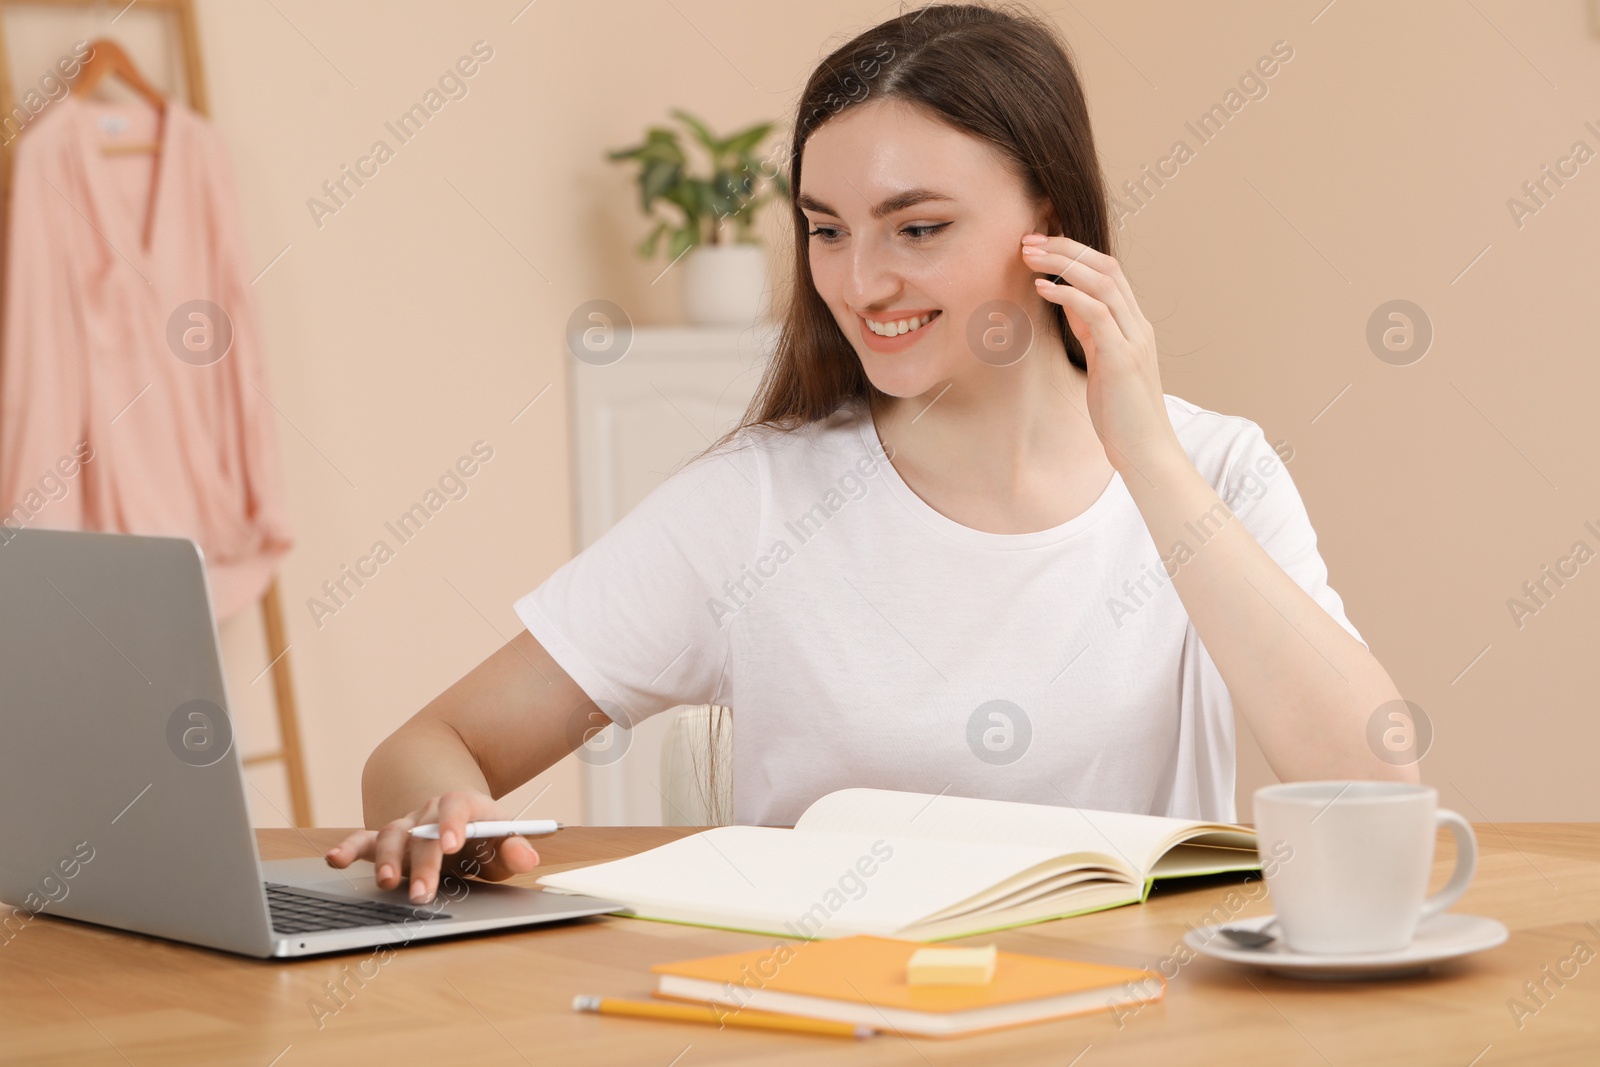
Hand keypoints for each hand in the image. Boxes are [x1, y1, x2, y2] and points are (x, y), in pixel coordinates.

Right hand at [324, 790, 540, 903]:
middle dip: (423, 863)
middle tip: (424, 894)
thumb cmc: (483, 837)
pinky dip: (348, 848)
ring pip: (391, 835)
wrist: (457, 817)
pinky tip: (335, 859)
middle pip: (422, 833)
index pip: (457, 808)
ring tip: (387, 883)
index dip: (454, 824)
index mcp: (462, 806)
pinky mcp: (385, 841)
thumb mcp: (504, 842)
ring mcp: (405, 825)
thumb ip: (514, 849)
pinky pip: (363, 841)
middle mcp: (429, 813)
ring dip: (387, 859)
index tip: (453, 843)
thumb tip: (526, 856)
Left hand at [1021, 233, 1181, 473]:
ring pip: (1103, 282)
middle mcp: (1138, 326)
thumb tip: (1068, 302)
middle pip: (1105, 267)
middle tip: (1028, 240)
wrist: (1146, 452)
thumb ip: (1092, 331)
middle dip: (1065, 248)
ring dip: (1063, 263)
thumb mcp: (1103, 363)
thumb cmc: (1121, 415)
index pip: (1108, 272)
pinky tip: (1043, 288)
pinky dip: (1068, 294)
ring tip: (1029, 256)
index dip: (1074, 253)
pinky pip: (1097, 312)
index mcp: (1134, 326)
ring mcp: (1133, 340)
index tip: (1040, 245)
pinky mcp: (1122, 358)